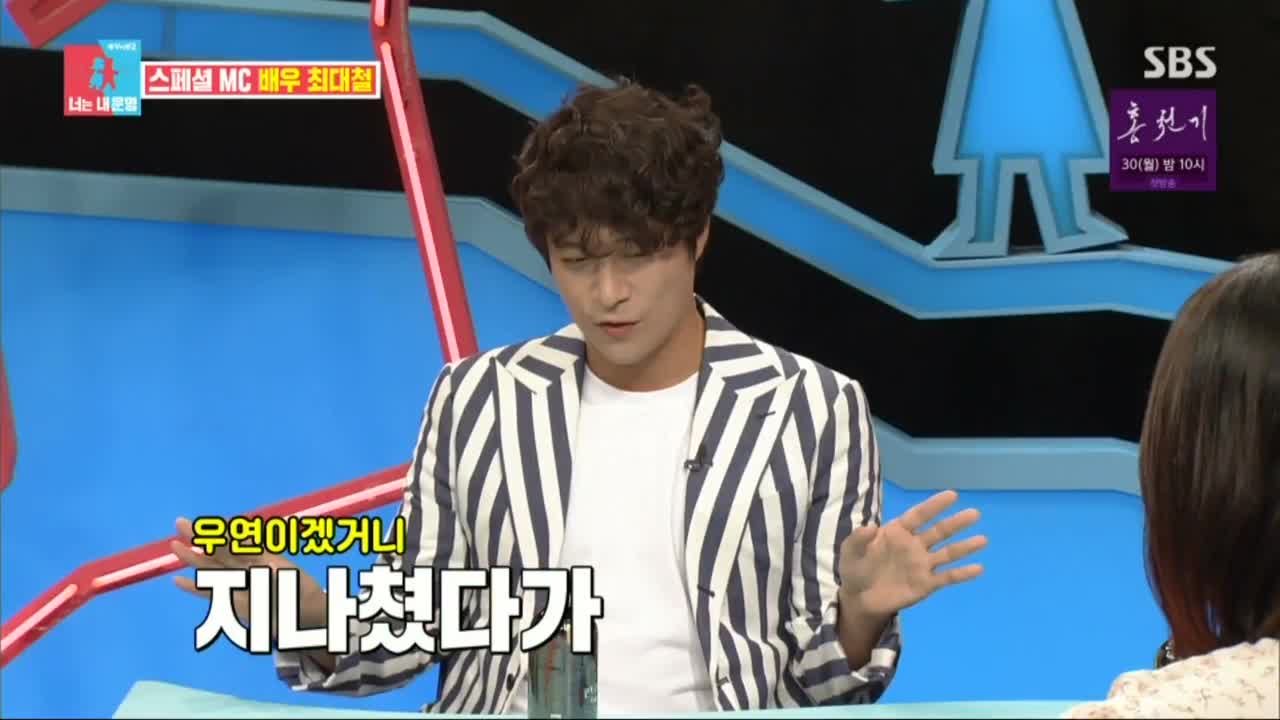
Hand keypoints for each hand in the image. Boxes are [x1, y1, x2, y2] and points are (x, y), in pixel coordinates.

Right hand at [169, 516, 326, 636]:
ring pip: (211, 567)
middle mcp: (248, 568)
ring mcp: (239, 583)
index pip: (239, 543)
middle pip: (219, 549)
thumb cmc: (302, 595)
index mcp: (264, 559)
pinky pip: (211, 593)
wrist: (304, 615)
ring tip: (174, 544)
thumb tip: (271, 569)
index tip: (206, 524)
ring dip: (193, 557)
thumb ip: (283, 579)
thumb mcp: (296, 586)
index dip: (223, 533)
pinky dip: (195, 588)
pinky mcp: (233, 600)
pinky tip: (177, 581)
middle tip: (179, 522)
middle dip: (200, 536)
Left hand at [838, 490, 986, 616]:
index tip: (952, 495)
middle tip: (975, 514)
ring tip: (983, 540)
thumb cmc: (856, 569)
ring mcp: (922, 565)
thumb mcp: (850, 552)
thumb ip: (859, 539)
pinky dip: (962, 574)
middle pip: (939, 532)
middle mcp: (914, 546)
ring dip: (965, 547)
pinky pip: (947, 577)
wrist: (859, 598)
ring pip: (947, 553)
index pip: (919, 516)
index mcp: (897, 533)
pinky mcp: (926, 584)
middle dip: (956, 523)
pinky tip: (979, 568)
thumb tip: (871, 526)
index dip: (934, 506)